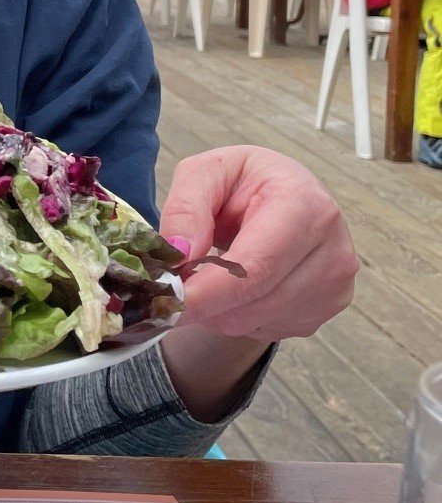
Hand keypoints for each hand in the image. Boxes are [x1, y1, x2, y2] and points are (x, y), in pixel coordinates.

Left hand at [156, 147, 356, 419]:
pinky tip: (232, 287)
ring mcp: (335, 285)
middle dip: (203, 304)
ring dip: (216, 312)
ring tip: (203, 277)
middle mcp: (332, 249)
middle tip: (168, 292)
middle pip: (255, 301)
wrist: (285, 197)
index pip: (254, 267)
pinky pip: (267, 329)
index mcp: (305, 205)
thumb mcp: (206, 173)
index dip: (207, 291)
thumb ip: (186, 206)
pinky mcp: (327, 309)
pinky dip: (236, 317)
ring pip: (256, 322)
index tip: (167, 299)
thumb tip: (180, 253)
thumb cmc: (245, 183)